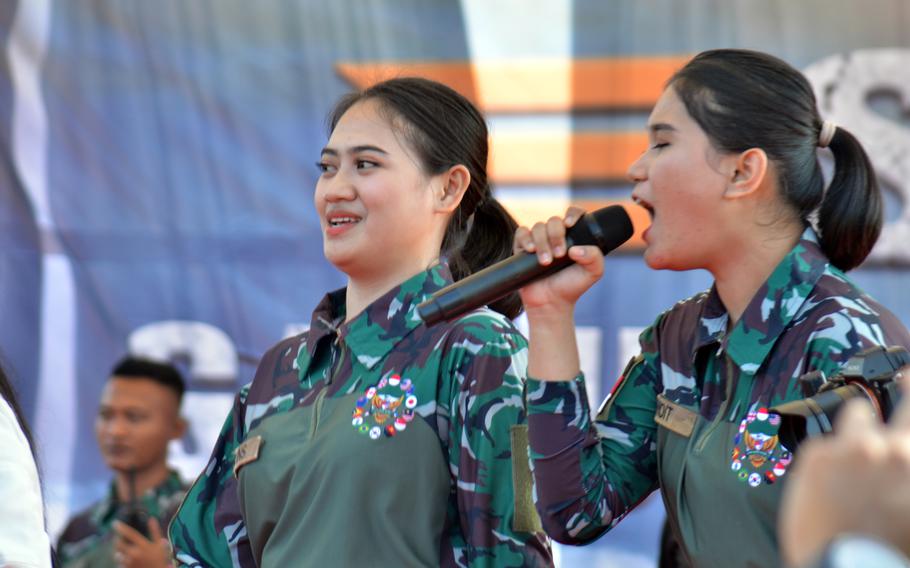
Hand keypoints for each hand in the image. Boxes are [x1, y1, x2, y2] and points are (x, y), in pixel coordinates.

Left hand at [113, 517, 173, 567]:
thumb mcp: (159, 545)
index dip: (121, 528)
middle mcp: (134, 553)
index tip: (114, 523)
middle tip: (118, 538)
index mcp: (142, 545)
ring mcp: (129, 562)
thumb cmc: (159, 559)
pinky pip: (119, 563)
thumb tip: (152, 518)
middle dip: (117, 540)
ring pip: (117, 555)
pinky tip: (126, 559)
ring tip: (122, 550)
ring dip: (118, 552)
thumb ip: (155, 531)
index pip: (129, 534)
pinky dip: (121, 560)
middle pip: (119, 544)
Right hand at [513, 206, 604, 314]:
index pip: (573, 213)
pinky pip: (521, 233)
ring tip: (546, 262)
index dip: (572, 214)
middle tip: (559, 255)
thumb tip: (574, 249)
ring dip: (542, 243)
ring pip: (538, 227)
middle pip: (554, 221)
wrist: (551, 302)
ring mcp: (539, 240)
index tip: (570, 225)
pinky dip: (525, 239)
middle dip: (556, 236)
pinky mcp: (523, 248)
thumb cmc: (572, 286)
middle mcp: (556, 235)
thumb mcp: (593, 272)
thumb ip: (594, 256)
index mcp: (574, 235)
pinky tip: (530, 251)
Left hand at [778, 391, 909, 566]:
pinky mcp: (819, 454)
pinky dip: (825, 461)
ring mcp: (855, 447)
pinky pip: (823, 446)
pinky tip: (823, 486)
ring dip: (857, 427)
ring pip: (856, 414)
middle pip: (906, 401)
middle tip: (905, 377)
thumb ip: (904, 472)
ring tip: (850, 452)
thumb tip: (900, 458)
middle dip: (907, 386)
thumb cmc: (889, 551)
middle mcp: (894, 449)